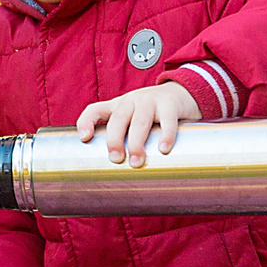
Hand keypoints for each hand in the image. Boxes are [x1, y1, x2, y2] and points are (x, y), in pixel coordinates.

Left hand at [74, 81, 201, 165]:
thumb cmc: (152, 113)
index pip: (95, 109)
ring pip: (140, 121)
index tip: (84, 139)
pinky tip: (163, 150)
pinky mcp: (170, 104)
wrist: (182, 94)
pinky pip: (167, 120)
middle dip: (114, 140)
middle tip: (116, 159)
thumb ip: (123, 137)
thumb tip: (115, 172)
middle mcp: (131, 101)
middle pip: (118, 119)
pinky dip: (166, 135)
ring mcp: (150, 101)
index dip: (86, 122)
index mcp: (118, 106)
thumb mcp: (132, 118)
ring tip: (137, 162)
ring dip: (136, 143)